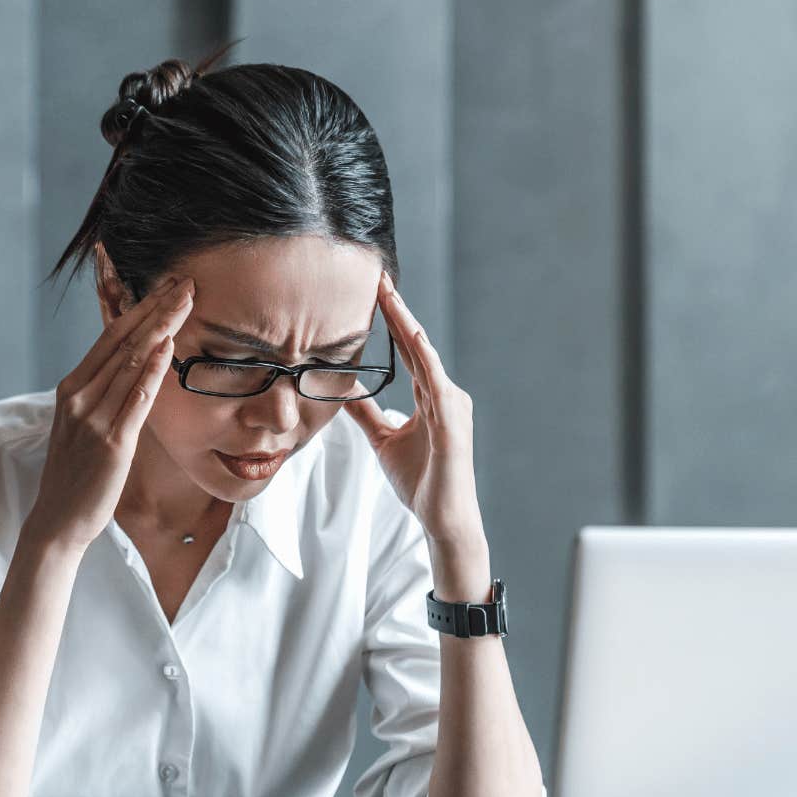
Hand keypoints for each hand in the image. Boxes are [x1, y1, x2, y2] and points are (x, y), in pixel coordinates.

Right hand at [25, 274, 195, 553]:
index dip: (140, 308)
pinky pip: (135, 399)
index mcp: (71, 388)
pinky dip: (152, 371)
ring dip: (161, 328)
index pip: (110, 337)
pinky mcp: (111, 443)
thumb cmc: (77, 473)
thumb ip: (105, 394)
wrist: (59, 519)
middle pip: (123, 341)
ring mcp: (93, 418)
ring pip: (130, 362)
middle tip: (186, 281)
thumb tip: (136, 367)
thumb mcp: (84, 423)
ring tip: (186, 301)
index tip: (168, 287)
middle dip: (156, 308)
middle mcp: (79, 397)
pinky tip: (167, 348)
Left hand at [344, 270, 485, 546]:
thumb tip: (343, 391)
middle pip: (417, 344)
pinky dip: (423, 357)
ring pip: (425, 355)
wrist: (443, 518)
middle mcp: (444, 394)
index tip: (375, 292)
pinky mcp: (453, 420)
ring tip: (389, 296)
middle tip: (379, 278)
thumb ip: (367, 414)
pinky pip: (435, 381)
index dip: (392, 321)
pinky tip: (411, 335)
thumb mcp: (384, 440)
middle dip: (397, 311)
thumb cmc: (422, 481)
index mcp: (431, 396)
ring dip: (407, 324)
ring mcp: (451, 404)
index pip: (408, 351)